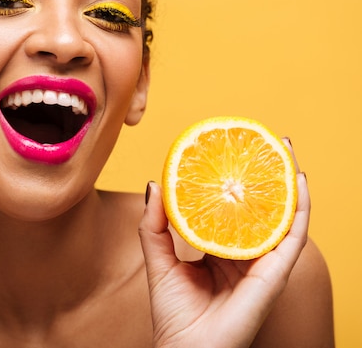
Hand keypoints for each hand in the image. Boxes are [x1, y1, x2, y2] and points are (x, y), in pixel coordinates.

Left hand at [139, 139, 309, 347]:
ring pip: (282, 216)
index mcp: (219, 251)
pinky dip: (299, 209)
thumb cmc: (173, 312)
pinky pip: (292, 237)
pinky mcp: (274, 274)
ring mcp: (262, 263)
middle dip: (266, 175)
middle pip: (260, 208)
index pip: (231, 209)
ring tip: (286, 150)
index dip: (234, 183)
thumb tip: (155, 183)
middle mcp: (244, 254)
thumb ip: (154, 224)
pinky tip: (299, 183)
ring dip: (288, 183)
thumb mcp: (158, 259)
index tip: (231, 154)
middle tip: (266, 141)